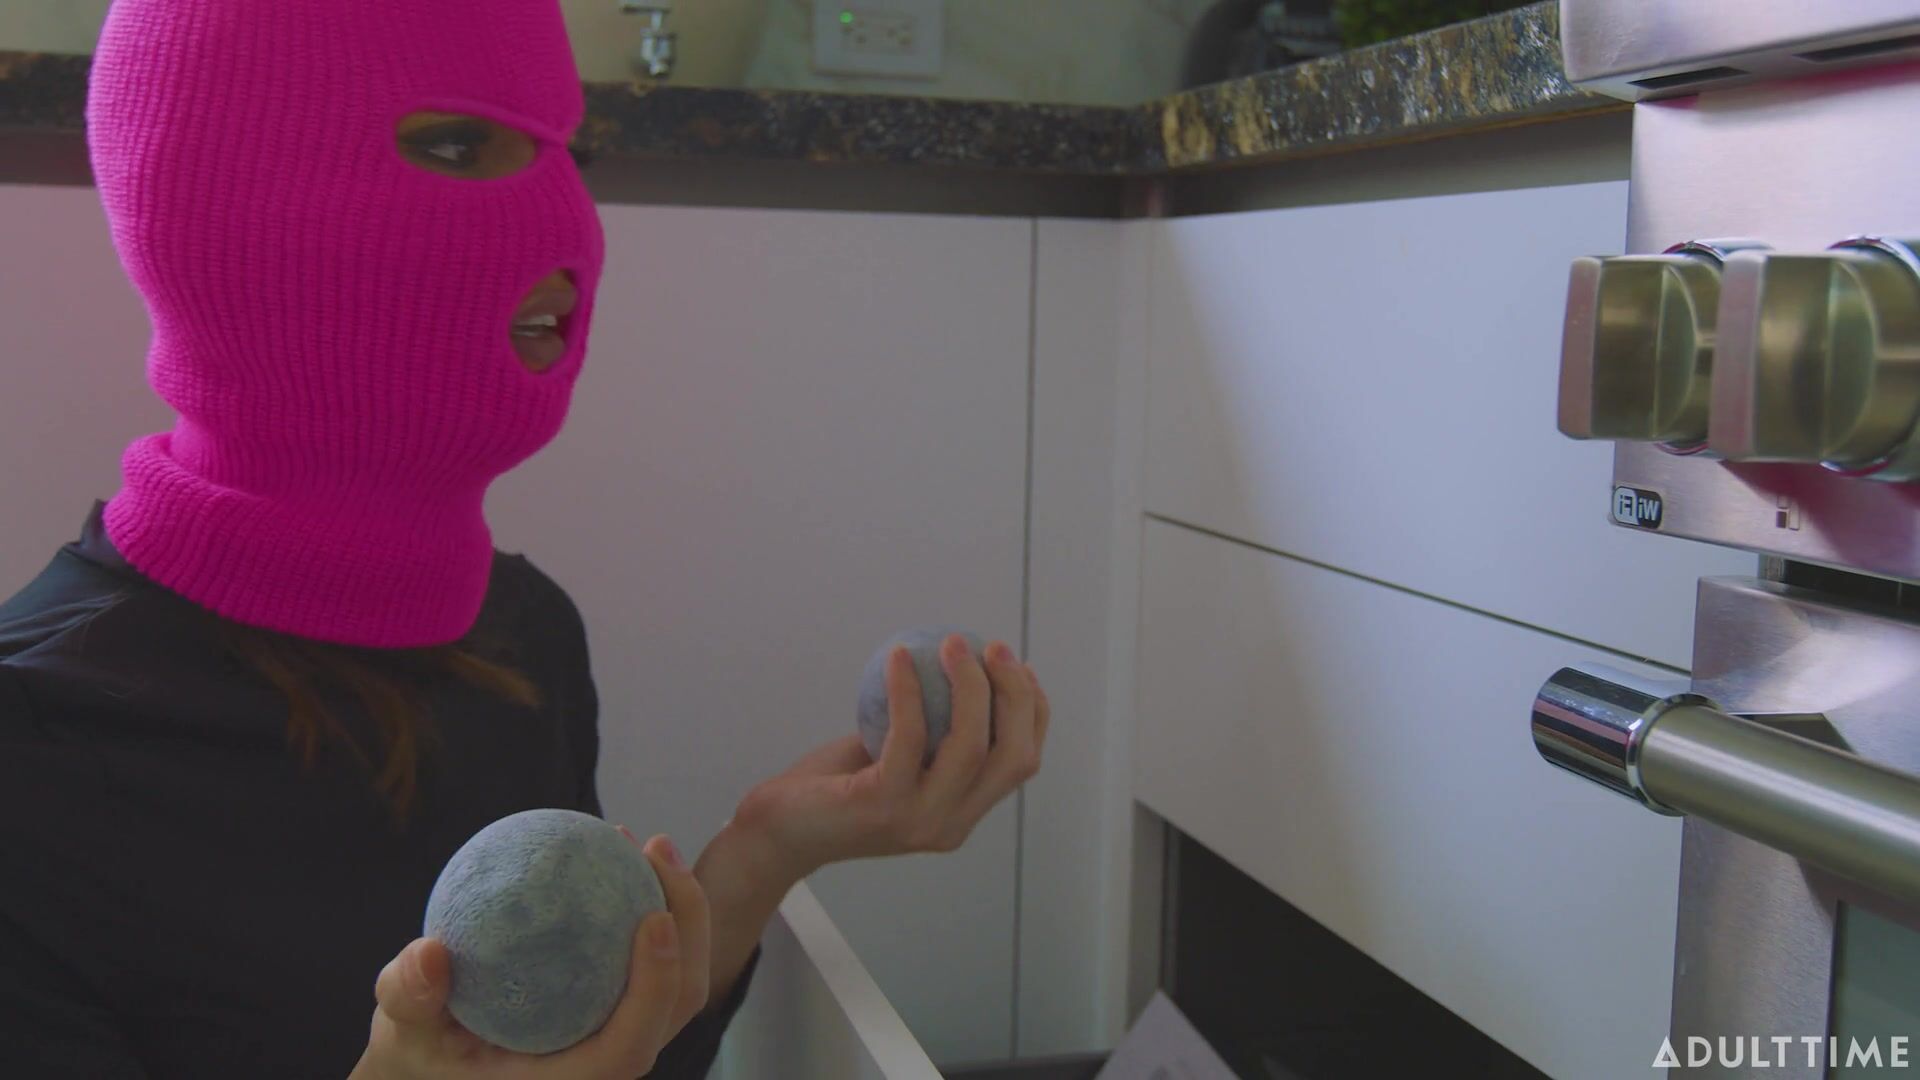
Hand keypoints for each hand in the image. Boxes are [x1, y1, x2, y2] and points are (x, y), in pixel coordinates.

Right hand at [349, 833, 710, 1079]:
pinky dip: (650, 907)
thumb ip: (409, 998)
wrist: (434, 1064)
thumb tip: (428, 955)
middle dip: (689, 927)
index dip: (656, 988)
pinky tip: (620, 852)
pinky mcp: (616, 1005)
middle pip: (677, 1004)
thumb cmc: (421, 1055)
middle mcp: (607, 1061)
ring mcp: (618, 1032)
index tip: (653, 918)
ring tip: (651, 843)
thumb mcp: (400, 1032)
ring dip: (679, 908)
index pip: (629, 1047)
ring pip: (678, 979)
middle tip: (655, 851)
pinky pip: (650, 958)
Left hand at [731, 635, 1050, 881]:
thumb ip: (933, 731)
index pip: (1020, 762)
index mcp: (963, 814)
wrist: (779, 831)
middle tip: (993, 648)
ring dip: (970, 685)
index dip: (1033, 711)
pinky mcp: (883, 805)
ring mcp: (921, 819)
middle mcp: (952, 824)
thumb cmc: (834, 786)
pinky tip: (899, 657)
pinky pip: (908, 735)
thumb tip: (964, 665)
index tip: (1021, 667)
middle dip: (1015, 695)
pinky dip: (908, 690)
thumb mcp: (894, 757)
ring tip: (952, 643)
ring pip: (971, 745)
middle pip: (1013, 756)